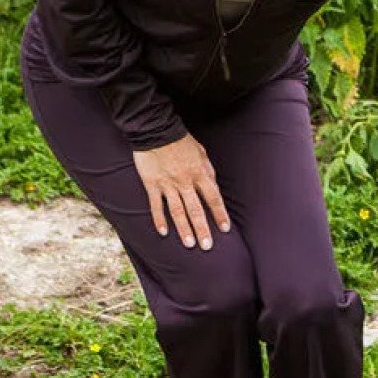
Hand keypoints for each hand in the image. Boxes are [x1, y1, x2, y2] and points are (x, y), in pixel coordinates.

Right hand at [132, 134, 229, 249]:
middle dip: (202, 229)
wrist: (157, 131)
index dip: (220, 214)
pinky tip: (163, 233)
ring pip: (177, 211)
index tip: (225, 229)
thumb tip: (214, 186)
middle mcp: (185, 182)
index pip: (213, 198)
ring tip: (189, 244)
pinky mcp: (152, 184)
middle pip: (196, 210)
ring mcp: (168, 185)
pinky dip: (159, 220)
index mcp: (200, 173)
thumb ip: (208, 171)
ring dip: (184, 229)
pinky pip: (156, 205)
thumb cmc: (181, 141)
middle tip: (207, 246)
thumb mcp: (202, 152)